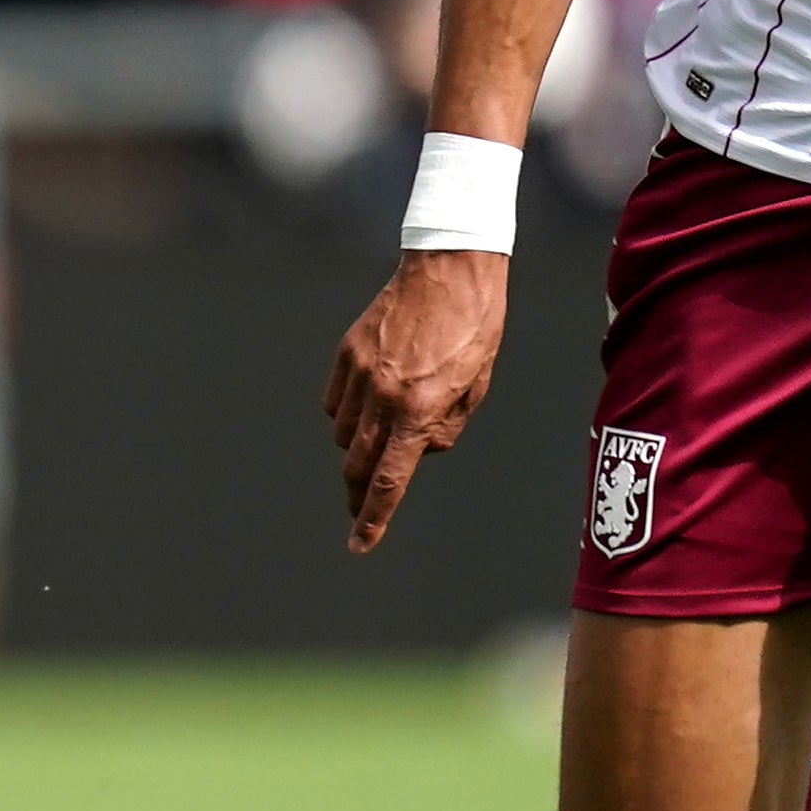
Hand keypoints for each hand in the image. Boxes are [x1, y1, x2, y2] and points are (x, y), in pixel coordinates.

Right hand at [323, 249, 506, 552]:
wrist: (451, 267)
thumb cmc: (475, 326)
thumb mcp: (476, 385)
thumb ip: (446, 426)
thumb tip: (421, 448)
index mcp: (419, 408)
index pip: (390, 479)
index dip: (373, 518)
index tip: (360, 543)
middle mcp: (383, 395)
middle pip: (357, 464)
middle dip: (358, 492)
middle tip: (361, 506)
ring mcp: (360, 372)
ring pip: (342, 434)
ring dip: (357, 446)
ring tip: (382, 430)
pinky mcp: (347, 351)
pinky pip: (334, 401)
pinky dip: (346, 412)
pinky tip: (368, 401)